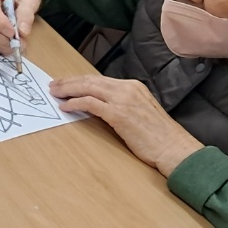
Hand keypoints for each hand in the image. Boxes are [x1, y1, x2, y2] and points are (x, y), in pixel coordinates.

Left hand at [50, 74, 203, 176]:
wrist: (173, 147)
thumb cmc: (159, 135)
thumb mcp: (141, 111)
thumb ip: (122, 104)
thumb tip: (99, 105)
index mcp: (133, 86)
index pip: (99, 79)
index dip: (80, 80)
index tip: (66, 83)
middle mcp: (127, 89)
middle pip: (90, 80)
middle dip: (69, 82)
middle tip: (53, 85)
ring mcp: (123, 100)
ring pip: (88, 88)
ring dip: (68, 90)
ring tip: (55, 93)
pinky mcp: (118, 114)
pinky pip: (90, 104)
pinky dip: (75, 103)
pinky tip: (65, 106)